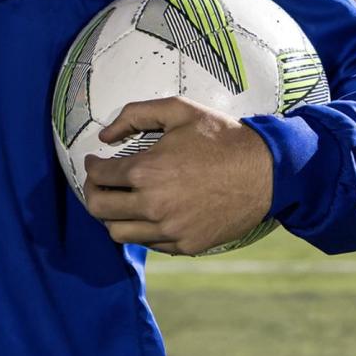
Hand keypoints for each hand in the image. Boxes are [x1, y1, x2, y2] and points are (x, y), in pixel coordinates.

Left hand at [81, 97, 273, 256]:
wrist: (265, 171)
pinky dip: (143, 229)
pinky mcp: (185, 245)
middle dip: (93, 192)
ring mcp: (169, 229)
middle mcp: (152, 205)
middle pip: (99, 208)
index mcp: (146, 171)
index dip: (90, 167)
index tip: (94, 162)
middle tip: (99, 183)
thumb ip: (135, 115)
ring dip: (113, 216)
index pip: (98, 176)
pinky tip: (150, 213)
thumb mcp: (179, 110)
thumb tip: (105, 136)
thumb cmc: (222, 137)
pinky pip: (149, 243)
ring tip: (121, 202)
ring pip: (118, 233)